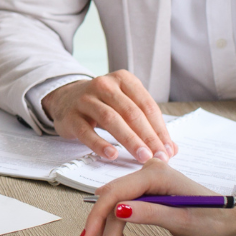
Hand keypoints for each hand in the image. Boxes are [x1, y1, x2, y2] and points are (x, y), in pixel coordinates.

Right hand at [42, 71, 175, 163]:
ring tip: (142, 157)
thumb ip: (147, 124)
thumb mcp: (125, 105)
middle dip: (148, 136)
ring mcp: (85, 99)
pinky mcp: (71, 116)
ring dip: (129, 140)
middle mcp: (104, 85)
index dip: (159, 128)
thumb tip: (171, 149)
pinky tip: (112, 154)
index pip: (146, 105)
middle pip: (131, 112)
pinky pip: (86, 131)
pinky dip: (100, 144)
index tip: (168, 149)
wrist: (65, 99)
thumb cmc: (102, 104)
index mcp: (124, 79)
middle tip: (160, 156)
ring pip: (111, 119)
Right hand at [77, 161, 235, 235]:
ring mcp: (149, 180)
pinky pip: (125, 203)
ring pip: (117, 202)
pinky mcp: (149, 190)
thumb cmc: (213, 219)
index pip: (116, 191)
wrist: (229, 219)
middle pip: (113, 197)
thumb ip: (150, 213)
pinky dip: (118, 221)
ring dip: (109, 226)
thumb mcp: (182, 221)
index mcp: (158, 174)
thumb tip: (119, 210)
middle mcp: (150, 171)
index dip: (99, 214)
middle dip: (102, 224)